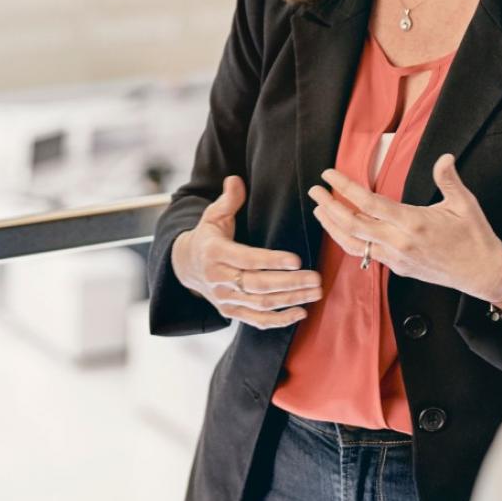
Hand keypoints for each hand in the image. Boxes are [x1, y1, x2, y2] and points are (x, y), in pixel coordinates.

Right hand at [171, 175, 322, 328]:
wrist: (185, 266)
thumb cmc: (206, 237)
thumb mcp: (212, 216)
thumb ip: (228, 200)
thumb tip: (235, 179)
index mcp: (215, 252)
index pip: (246, 259)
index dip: (271, 261)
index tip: (296, 260)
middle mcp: (218, 279)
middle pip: (257, 285)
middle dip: (290, 283)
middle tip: (316, 278)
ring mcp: (224, 298)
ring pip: (261, 304)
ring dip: (291, 300)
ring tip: (316, 292)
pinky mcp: (231, 312)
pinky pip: (256, 320)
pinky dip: (279, 320)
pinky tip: (301, 312)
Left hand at [307, 154, 501, 304]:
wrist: (484, 274)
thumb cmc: (475, 236)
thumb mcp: (465, 204)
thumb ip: (449, 180)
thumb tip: (444, 157)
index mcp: (413, 222)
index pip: (369, 203)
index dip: (345, 188)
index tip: (329, 175)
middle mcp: (399, 242)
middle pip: (353, 225)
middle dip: (329, 207)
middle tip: (314, 191)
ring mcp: (396, 258)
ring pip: (354, 244)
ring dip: (332, 227)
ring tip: (318, 210)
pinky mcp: (398, 269)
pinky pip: (366, 255)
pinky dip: (349, 242)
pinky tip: (341, 230)